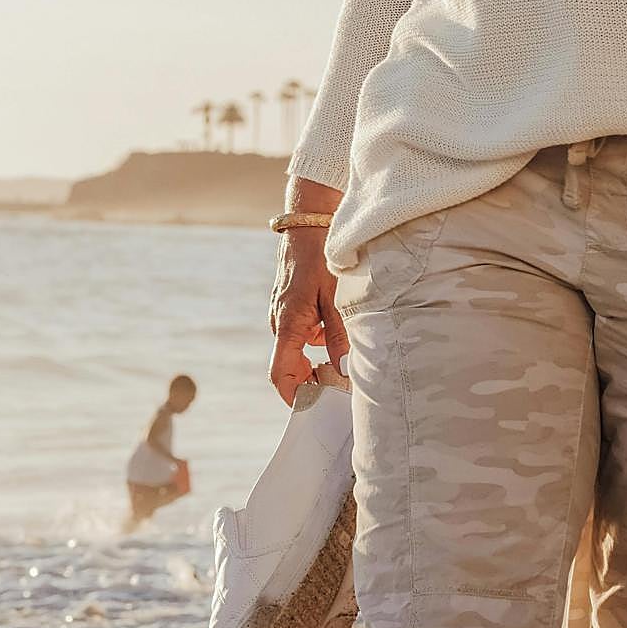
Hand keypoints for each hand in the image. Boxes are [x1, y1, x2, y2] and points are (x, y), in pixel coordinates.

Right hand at [268, 227, 348, 404]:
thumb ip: (338, 335)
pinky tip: (339, 325)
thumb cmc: (321, 256)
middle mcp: (280, 322)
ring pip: (300, 347)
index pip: (280, 375)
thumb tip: (342, 371)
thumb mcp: (335, 296)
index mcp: (287, 325)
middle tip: (340, 382)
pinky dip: (319, 335)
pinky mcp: (292, 303)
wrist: (309, 220)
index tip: (314, 407)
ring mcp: (284, 312)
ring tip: (346, 350)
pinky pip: (303, 330)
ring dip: (319, 355)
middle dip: (313, 378)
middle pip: (290, 365)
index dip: (294, 396)